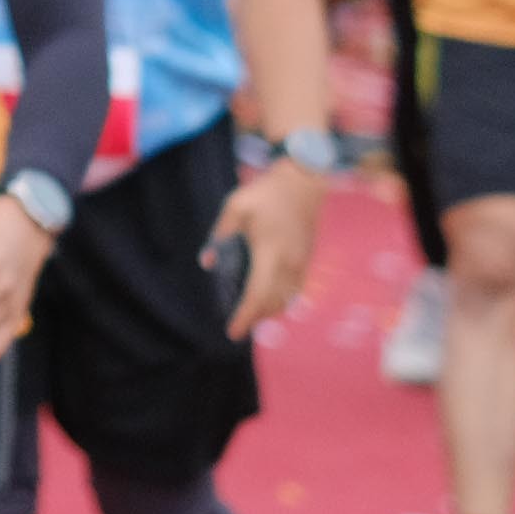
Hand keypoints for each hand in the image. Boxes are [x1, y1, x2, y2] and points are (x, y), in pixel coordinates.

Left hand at [206, 162, 324, 339]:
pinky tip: (271, 302)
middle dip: (255, 319)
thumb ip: (219, 235)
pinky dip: (283, 302)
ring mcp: (302, 263)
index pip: (256, 295)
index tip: (232, 332)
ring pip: (287, 300)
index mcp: (269, 253)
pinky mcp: (307, 259)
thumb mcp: (235, 206)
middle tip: (237, 327)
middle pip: (272, 304)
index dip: (245, 317)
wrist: (304, 181)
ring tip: (251, 317)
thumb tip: (207, 263)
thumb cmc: (266, 192)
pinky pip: (296, 291)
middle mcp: (289, 264)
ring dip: (269, 312)